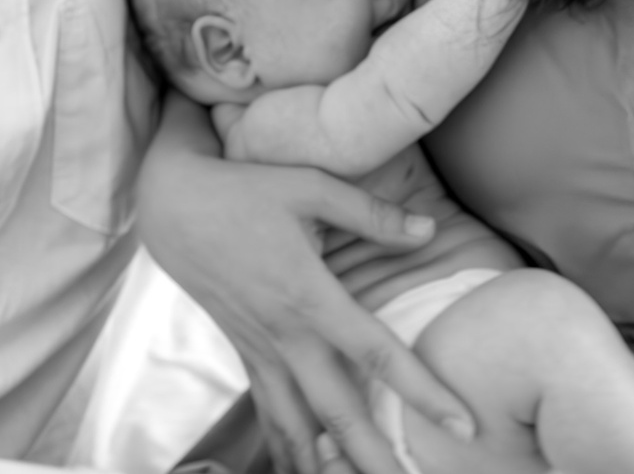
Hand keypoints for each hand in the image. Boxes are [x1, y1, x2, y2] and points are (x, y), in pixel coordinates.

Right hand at [137, 95, 474, 473]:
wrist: (170, 205)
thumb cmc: (244, 190)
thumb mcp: (309, 187)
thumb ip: (371, 214)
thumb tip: (427, 231)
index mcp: (309, 295)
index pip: (377, 353)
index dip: (423, 390)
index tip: (463, 423)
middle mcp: (285, 335)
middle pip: (339, 412)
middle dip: (377, 459)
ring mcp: (261, 350)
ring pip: (298, 427)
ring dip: (328, 466)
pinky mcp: (245, 353)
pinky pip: (269, 414)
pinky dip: (288, 449)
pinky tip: (305, 471)